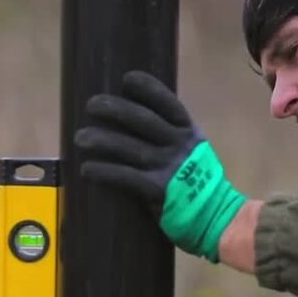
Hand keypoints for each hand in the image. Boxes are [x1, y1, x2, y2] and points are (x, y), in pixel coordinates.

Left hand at [74, 70, 246, 261]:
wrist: (217, 217)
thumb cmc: (199, 183)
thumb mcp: (195, 151)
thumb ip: (173, 135)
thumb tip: (140, 118)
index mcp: (189, 132)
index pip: (167, 103)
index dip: (147, 89)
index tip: (126, 79)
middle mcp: (179, 145)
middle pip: (143, 120)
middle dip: (115, 109)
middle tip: (92, 105)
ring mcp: (169, 167)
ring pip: (130, 147)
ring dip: (101, 140)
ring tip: (80, 138)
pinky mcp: (157, 190)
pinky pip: (125, 177)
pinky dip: (104, 171)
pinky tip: (86, 169)